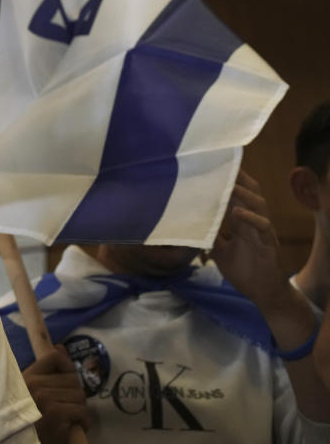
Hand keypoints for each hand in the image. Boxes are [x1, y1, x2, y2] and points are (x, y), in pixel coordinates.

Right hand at [23, 345, 92, 443]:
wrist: (20, 440)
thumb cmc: (30, 418)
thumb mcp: (33, 392)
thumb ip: (47, 370)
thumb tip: (60, 346)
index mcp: (27, 377)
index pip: (54, 357)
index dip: (68, 368)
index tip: (67, 383)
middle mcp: (34, 385)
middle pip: (73, 379)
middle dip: (75, 396)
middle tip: (67, 409)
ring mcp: (45, 399)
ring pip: (80, 396)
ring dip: (79, 410)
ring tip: (69, 419)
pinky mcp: (56, 414)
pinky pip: (82, 411)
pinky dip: (83, 422)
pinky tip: (72, 427)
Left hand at [210, 171, 288, 310]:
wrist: (264, 294)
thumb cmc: (244, 271)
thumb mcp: (220, 252)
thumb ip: (210, 237)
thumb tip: (190, 226)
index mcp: (242, 223)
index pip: (236, 197)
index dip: (227, 183)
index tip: (212, 169)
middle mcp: (253, 223)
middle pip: (250, 193)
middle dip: (239, 179)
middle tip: (224, 165)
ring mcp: (263, 232)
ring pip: (258, 205)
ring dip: (244, 194)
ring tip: (230, 184)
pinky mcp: (269, 244)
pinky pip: (263, 226)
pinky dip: (250, 217)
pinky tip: (237, 211)